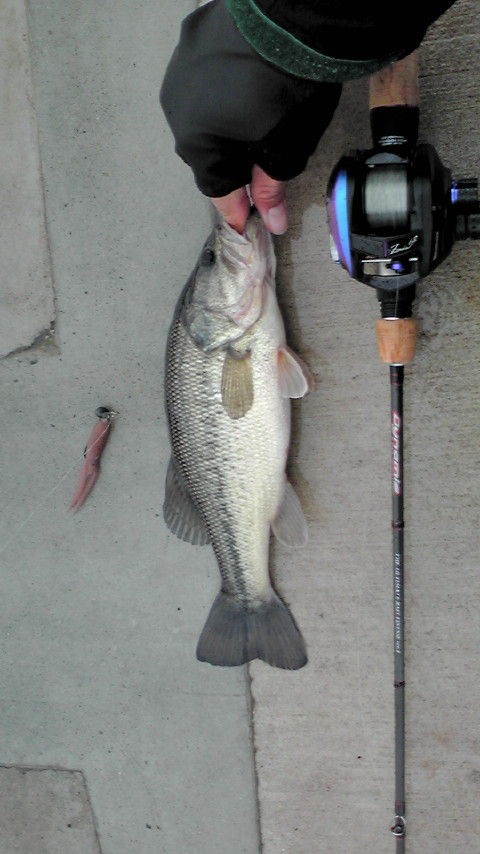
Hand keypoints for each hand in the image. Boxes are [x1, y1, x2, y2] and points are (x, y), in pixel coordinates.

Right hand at [161, 2, 340, 234]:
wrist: (293, 18)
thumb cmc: (290, 92)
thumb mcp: (285, 149)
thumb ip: (271, 187)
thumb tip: (272, 221)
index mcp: (197, 144)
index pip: (216, 189)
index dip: (236, 206)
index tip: (250, 221)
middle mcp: (177, 110)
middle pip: (204, 151)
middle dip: (231, 163)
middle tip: (259, 167)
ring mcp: (179, 71)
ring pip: (200, 112)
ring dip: (223, 124)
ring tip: (253, 119)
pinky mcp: (190, 39)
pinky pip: (202, 76)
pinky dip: (220, 88)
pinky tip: (242, 82)